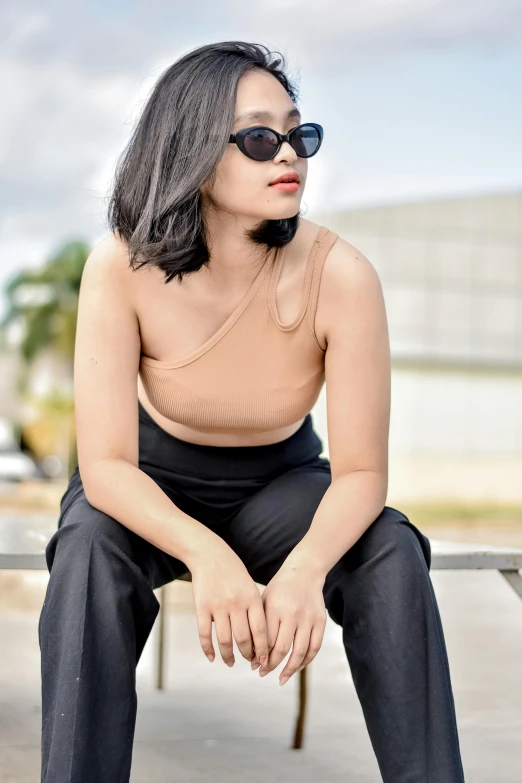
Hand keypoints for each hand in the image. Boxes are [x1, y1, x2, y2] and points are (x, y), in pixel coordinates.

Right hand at [190, 539, 268, 667]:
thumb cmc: (233, 572)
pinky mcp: (201, 607)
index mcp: (251, 598)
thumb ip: (255, 609)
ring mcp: (218, 606)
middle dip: (247, 655)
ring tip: (230, 662)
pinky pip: (204, 634)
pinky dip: (208, 649)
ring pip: (224, 640)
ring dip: (228, 656)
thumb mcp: (249, 586)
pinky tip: (212, 657)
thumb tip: (260, 638)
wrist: (209, 554)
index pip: (260, 631)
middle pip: (243, 639)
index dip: (262, 649)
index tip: (263, 661)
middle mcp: (236, 603)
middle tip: (248, 662)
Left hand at [254, 556, 326, 685]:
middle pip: (281, 649)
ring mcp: (308, 618)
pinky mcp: (320, 621)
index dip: (259, 656)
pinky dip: (306, 661)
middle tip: (263, 673)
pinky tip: (297, 668)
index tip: (254, 666)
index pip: (266, 641)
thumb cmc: (279, 588)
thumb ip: (259, 625)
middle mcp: (292, 614)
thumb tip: (254, 655)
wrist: (304, 572)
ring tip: (281, 678)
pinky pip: (314, 647)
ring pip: (300, 652)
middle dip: (271, 665)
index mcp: (275, 608)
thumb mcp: (264, 600)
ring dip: (289, 669)